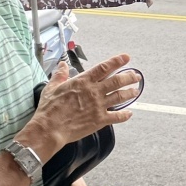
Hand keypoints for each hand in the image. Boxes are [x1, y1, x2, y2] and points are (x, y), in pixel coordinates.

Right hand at [18, 56, 140, 160]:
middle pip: (117, 81)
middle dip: (128, 77)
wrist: (50, 128)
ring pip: (120, 96)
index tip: (126, 58)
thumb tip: (62, 65)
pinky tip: (129, 113)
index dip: (117, 61)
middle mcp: (94, 92)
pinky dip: (124, 115)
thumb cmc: (50, 108)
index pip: (104, 68)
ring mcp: (98, 106)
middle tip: (135, 76)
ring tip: (136, 90)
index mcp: (83, 81)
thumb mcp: (52, 87)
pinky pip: (117, 116)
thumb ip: (59, 75)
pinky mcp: (100, 120)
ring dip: (130, 93)